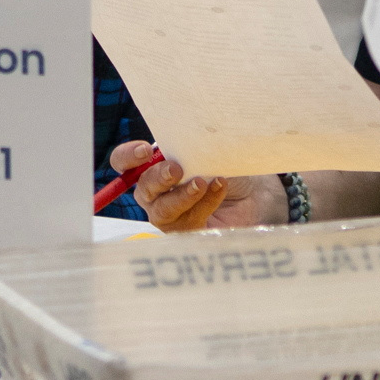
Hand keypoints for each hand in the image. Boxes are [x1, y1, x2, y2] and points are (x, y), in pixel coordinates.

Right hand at [110, 139, 281, 231]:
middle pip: (142, 189)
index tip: (146, 151)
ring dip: (181, 196)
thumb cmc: (227, 166)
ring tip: (202, 183)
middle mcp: (156, 192)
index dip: (127, 157)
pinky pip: (187, 222)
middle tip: (177, 170)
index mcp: (154, 165)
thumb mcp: (208, 150)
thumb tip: (181, 148)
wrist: (255, 192)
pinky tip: (218, 188)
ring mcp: (169, 214)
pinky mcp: (187, 232)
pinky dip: (203, 203)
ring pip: (162, 211)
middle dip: (158, 178)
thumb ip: (190, 148)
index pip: (124, 162)